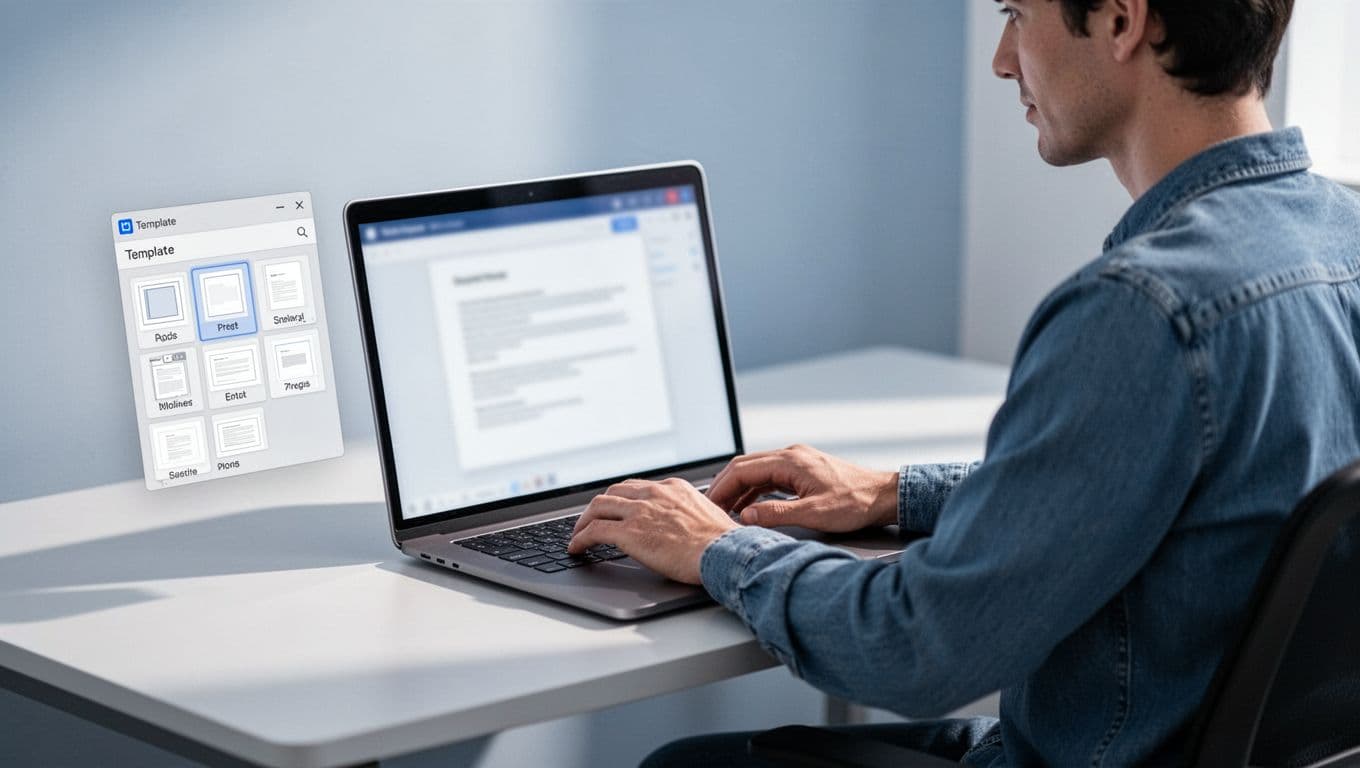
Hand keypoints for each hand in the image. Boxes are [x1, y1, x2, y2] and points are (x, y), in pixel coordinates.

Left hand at [568, 478, 738, 583]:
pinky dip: (580, 538)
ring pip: (598, 507)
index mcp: (673, 488)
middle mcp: (654, 494)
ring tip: (578, 533)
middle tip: (591, 519)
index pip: (636, 487)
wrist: (725, 552)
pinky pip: (594, 531)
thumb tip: (687, 526)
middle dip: (598, 506)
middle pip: (613, 492)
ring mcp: (639, 511)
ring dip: (583, 520)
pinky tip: (576, 548)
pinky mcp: (629, 532)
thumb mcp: (708, 515)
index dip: (621, 498)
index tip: (615, 508)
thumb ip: (690, 514)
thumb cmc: (724, 542)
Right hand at [707, 444, 898, 532]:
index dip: (722, 488)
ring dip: (739, 489)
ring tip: (726, 510)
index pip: (743, 469)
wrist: (882, 496)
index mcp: (790, 461)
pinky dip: (754, 490)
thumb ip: (776, 514)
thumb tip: (745, 515)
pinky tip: (749, 505)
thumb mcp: (813, 513)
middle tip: (711, 507)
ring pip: (756, 471)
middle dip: (725, 486)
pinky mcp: (802, 470)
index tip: (710, 505)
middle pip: (745, 466)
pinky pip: (769, 476)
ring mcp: (796, 461)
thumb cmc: (854, 503)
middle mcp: (790, 456)